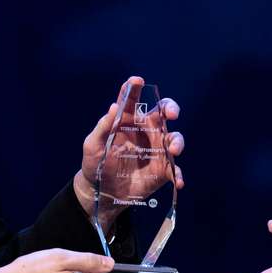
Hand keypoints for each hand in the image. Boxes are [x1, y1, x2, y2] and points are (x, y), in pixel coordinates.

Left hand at [73, 76, 185, 226]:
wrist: (102, 192)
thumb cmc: (96, 163)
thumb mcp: (93, 145)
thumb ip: (103, 127)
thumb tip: (114, 107)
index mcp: (128, 121)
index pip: (132, 100)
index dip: (135, 88)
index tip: (137, 81)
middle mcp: (146, 131)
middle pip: (163, 113)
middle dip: (170, 109)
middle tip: (171, 114)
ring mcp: (156, 149)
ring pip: (174, 139)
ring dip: (177, 142)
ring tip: (174, 150)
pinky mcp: (162, 169)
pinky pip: (175, 169)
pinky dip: (178, 174)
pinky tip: (178, 181)